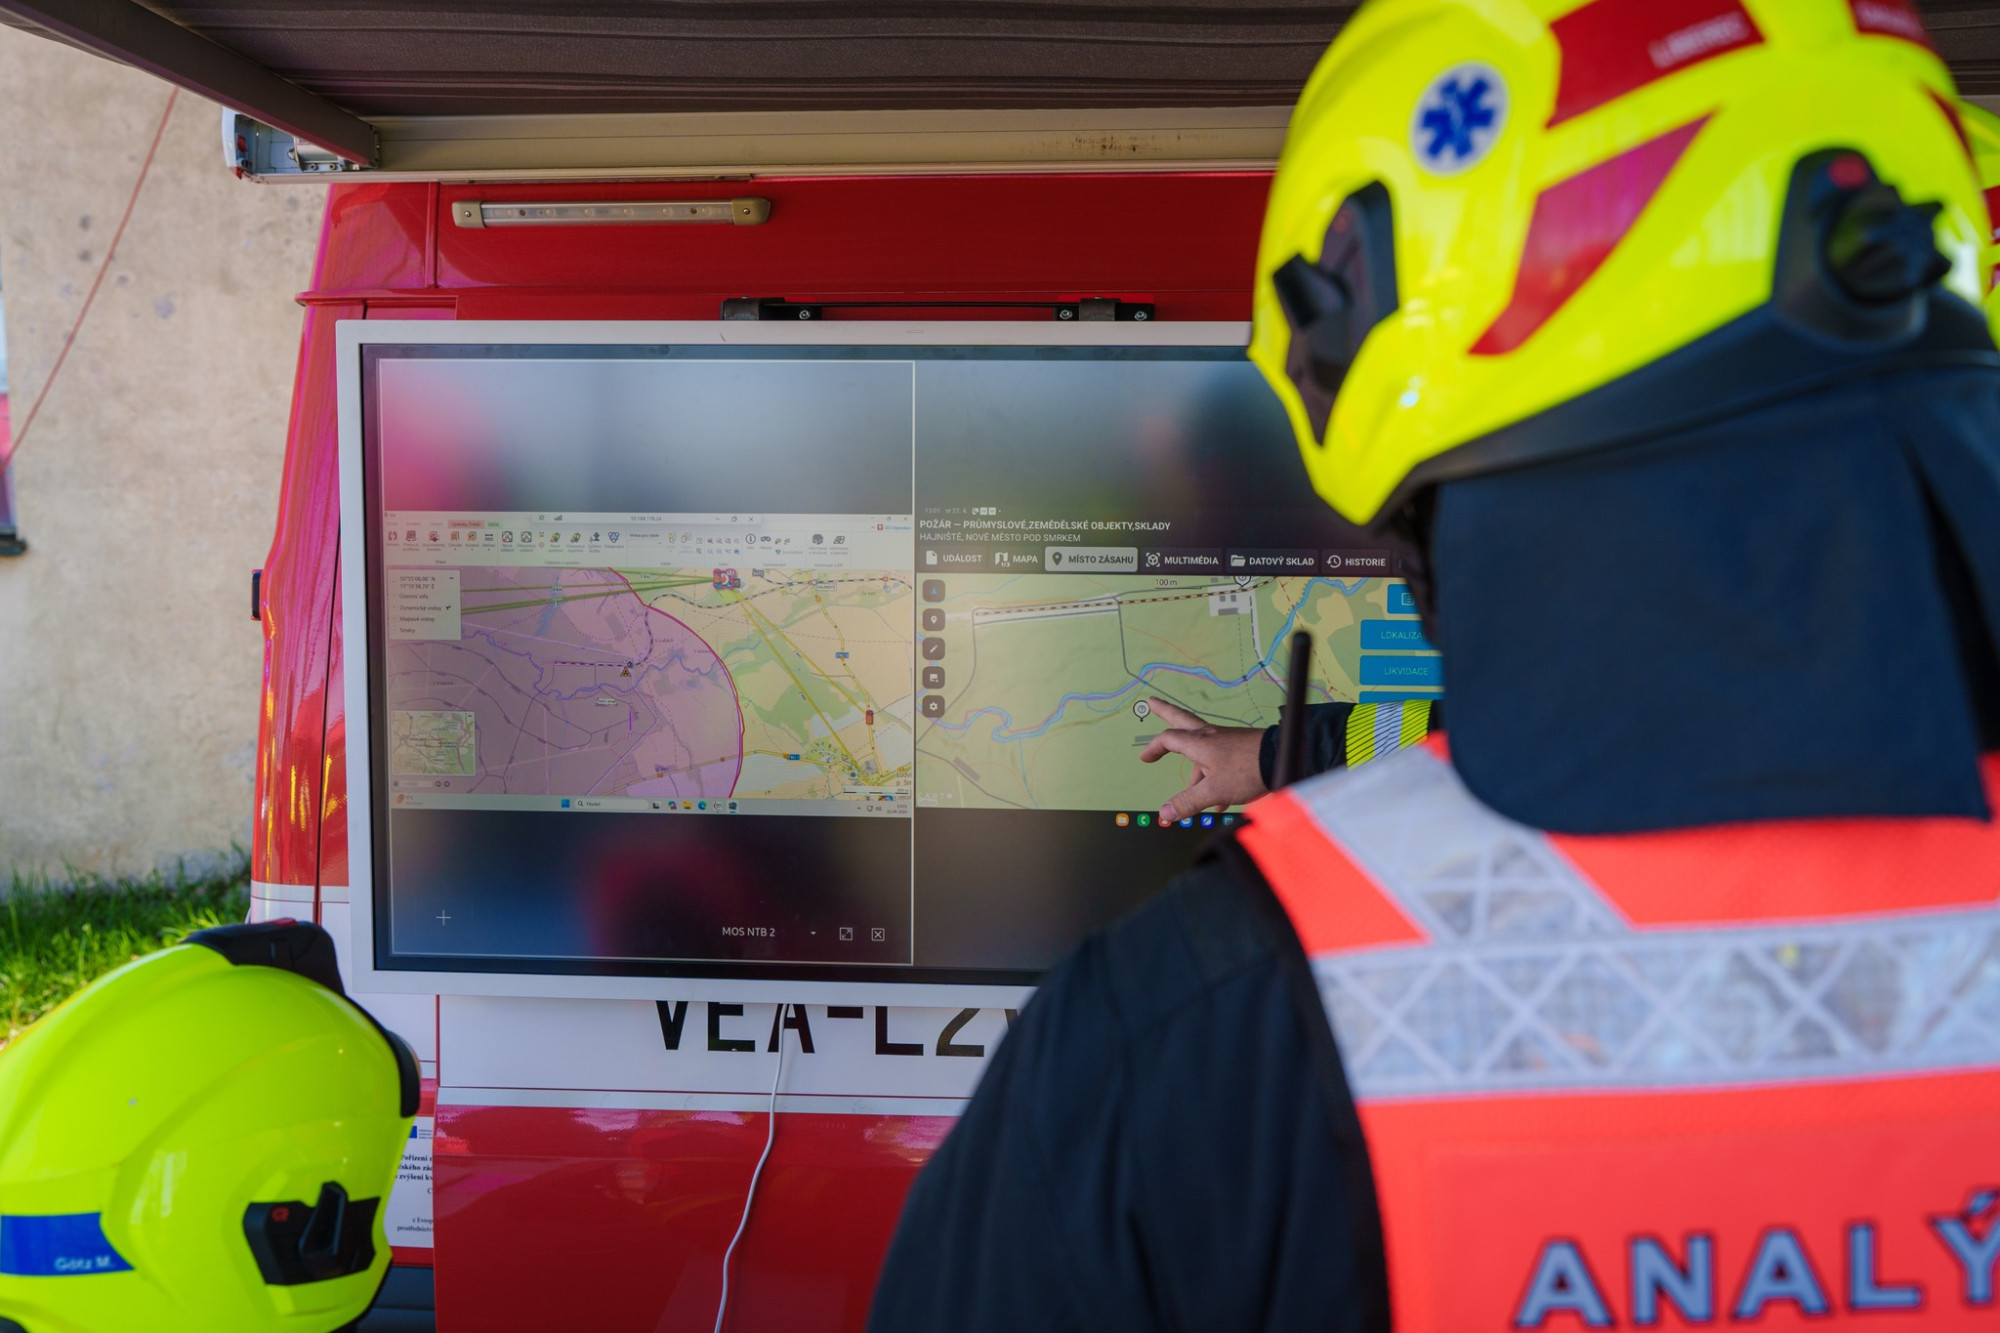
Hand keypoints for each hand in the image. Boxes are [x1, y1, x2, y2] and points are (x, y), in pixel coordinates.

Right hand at [1138, 698, 1269, 824]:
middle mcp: (1210, 736)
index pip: (1168, 739)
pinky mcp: (1239, 748)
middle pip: (1181, 719)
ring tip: (1198, 796)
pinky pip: (1219, 761)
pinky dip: (1215, 778)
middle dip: (1165, 712)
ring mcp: (1225, 740)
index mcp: (1199, 743)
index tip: (1145, 757)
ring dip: (1196, 771)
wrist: (1282, 759)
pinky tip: (1221, 799)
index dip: (1154, 748)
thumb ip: (1188, 802)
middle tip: (1153, 702)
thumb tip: (1165, 813)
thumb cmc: (1247, 770)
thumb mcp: (1213, 790)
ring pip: (1202, 752)